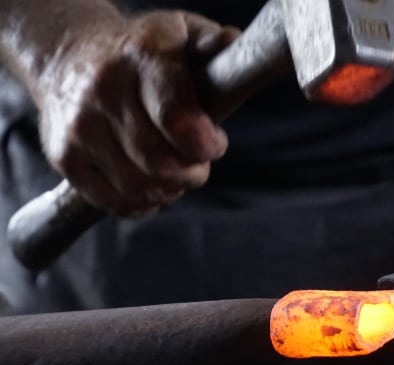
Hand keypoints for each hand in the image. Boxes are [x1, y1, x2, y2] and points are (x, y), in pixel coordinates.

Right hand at [35, 11, 238, 215]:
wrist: (68, 59)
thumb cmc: (141, 56)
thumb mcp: (181, 34)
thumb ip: (211, 43)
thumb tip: (231, 43)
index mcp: (143, 57)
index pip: (178, 119)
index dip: (205, 144)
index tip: (214, 143)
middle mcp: (104, 89)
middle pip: (161, 163)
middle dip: (192, 173)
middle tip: (197, 162)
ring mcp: (80, 126)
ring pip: (138, 187)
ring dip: (169, 190)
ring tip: (175, 173)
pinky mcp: (64, 156)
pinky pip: (113, 201)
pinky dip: (142, 203)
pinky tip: (151, 186)